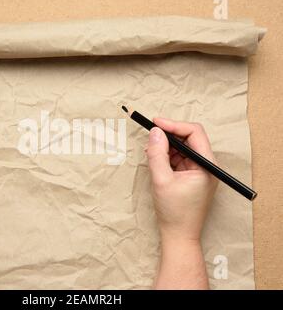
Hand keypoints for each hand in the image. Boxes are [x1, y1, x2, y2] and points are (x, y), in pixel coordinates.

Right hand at [147, 118, 217, 288]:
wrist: (179, 236)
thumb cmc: (174, 212)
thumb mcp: (161, 180)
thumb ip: (157, 154)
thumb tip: (154, 131)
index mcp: (207, 165)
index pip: (194, 133)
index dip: (174, 125)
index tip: (155, 122)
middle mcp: (207, 166)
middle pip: (189, 138)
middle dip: (168, 135)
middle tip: (150, 134)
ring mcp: (200, 171)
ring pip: (183, 148)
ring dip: (166, 146)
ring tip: (150, 151)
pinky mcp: (192, 176)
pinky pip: (180, 159)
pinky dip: (167, 157)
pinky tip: (155, 159)